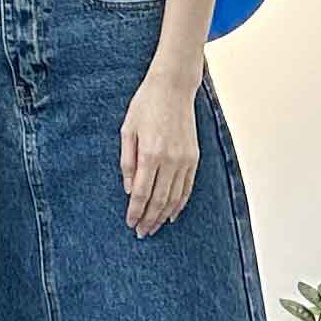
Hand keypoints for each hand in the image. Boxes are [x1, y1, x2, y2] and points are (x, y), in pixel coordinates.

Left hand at [122, 70, 200, 235]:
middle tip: (142, 233)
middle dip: (149, 219)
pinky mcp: (194, 158)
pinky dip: (180, 203)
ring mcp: (184, 160)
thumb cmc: (145, 105)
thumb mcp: (127, 130)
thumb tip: (128, 189)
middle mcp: (169, 160)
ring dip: (164, 215)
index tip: (130, 224)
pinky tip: (173, 214)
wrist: (173, 88)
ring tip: (155, 228)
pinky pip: (187, 187)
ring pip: (175, 197)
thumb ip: (127, 161)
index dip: (136, 211)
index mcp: (150, 153)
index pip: (141, 192)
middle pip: (158, 200)